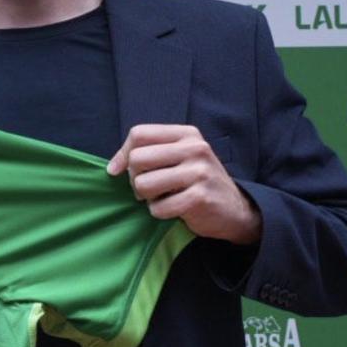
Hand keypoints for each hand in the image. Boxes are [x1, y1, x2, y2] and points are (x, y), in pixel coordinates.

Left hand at [108, 124, 261, 244]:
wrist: (235, 210)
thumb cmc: (196, 182)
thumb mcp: (177, 158)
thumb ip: (147, 154)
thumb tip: (112, 168)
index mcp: (186, 134)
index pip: (139, 134)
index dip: (123, 154)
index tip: (121, 171)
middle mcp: (195, 148)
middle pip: (137, 159)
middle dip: (135, 179)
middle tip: (150, 188)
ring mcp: (199, 172)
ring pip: (143, 185)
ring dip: (147, 198)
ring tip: (163, 197)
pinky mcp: (200, 197)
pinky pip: (158, 208)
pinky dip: (160, 212)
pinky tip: (175, 209)